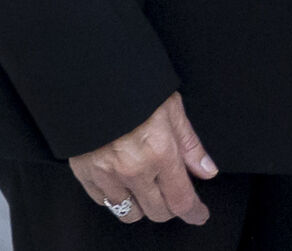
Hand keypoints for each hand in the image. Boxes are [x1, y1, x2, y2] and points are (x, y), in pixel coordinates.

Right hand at [70, 92, 217, 225]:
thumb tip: (206, 170)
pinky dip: (115, 196)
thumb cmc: (133, 86)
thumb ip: (190, 144)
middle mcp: (133, 170)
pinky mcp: (84, 174)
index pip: (181, 199)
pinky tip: (121, 180)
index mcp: (159, 152)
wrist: (90, 77)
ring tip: (145, 187)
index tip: (199, 214)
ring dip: (142, 205)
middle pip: (157, 212)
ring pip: (129, 213)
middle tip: (172, 194)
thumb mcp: (172, 108)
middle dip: (170, 207)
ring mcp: (106, 175)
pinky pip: (104, 202)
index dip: (194, 212)